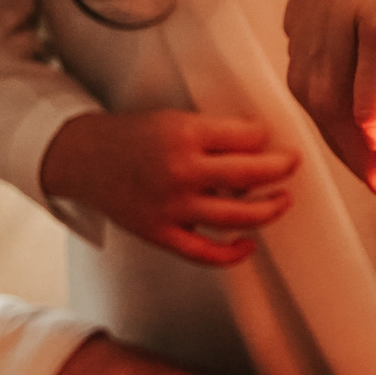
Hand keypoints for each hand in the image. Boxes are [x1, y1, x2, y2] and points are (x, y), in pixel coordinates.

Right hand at [37, 110, 296, 265]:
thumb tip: (262, 151)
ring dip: (269, 209)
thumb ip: (217, 135)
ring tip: (283, 200)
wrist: (83, 159)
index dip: (266, 138)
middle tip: (292, 164)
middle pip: (251, 174)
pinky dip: (232, 254)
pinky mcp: (160, 233)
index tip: (270, 139)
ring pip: (238, 216)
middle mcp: (180, 171)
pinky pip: (204, 253)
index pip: (249, 137)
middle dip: (281, 168)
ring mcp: (171, 206)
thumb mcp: (177, 119)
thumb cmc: (134, 137)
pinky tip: (248, 245)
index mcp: (186, 134)